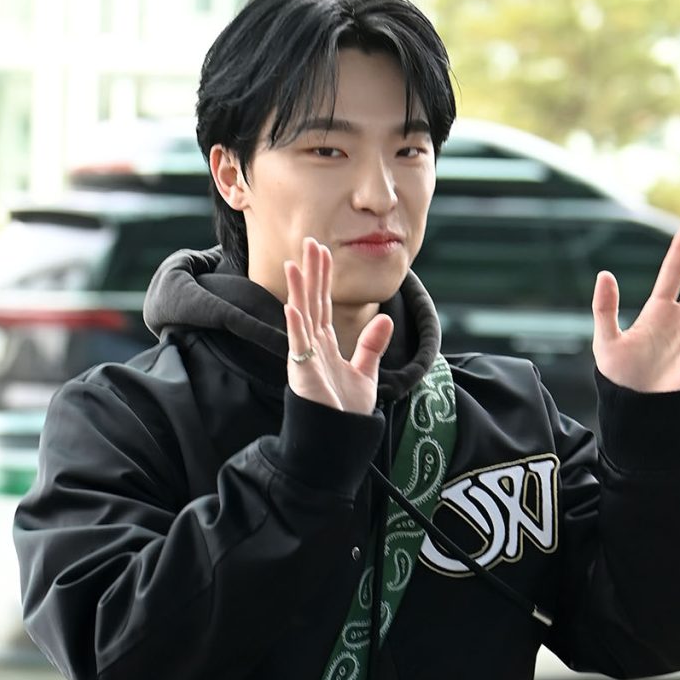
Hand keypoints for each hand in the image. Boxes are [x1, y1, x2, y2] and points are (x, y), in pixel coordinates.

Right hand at [283, 237, 393, 413]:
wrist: (339, 438)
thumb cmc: (345, 410)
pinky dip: (296, 326)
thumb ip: (372, 346)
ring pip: (302, 317)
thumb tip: (385, 318)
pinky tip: (293, 306)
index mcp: (325, 344)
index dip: (323, 277)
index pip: (324, 303)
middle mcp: (312, 346)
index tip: (323, 252)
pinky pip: (299, 345)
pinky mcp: (303, 373)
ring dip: (298, 291)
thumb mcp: (365, 373)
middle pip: (312, 301)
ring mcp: (305, 357)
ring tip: (294, 264)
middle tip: (309, 241)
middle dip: (311, 272)